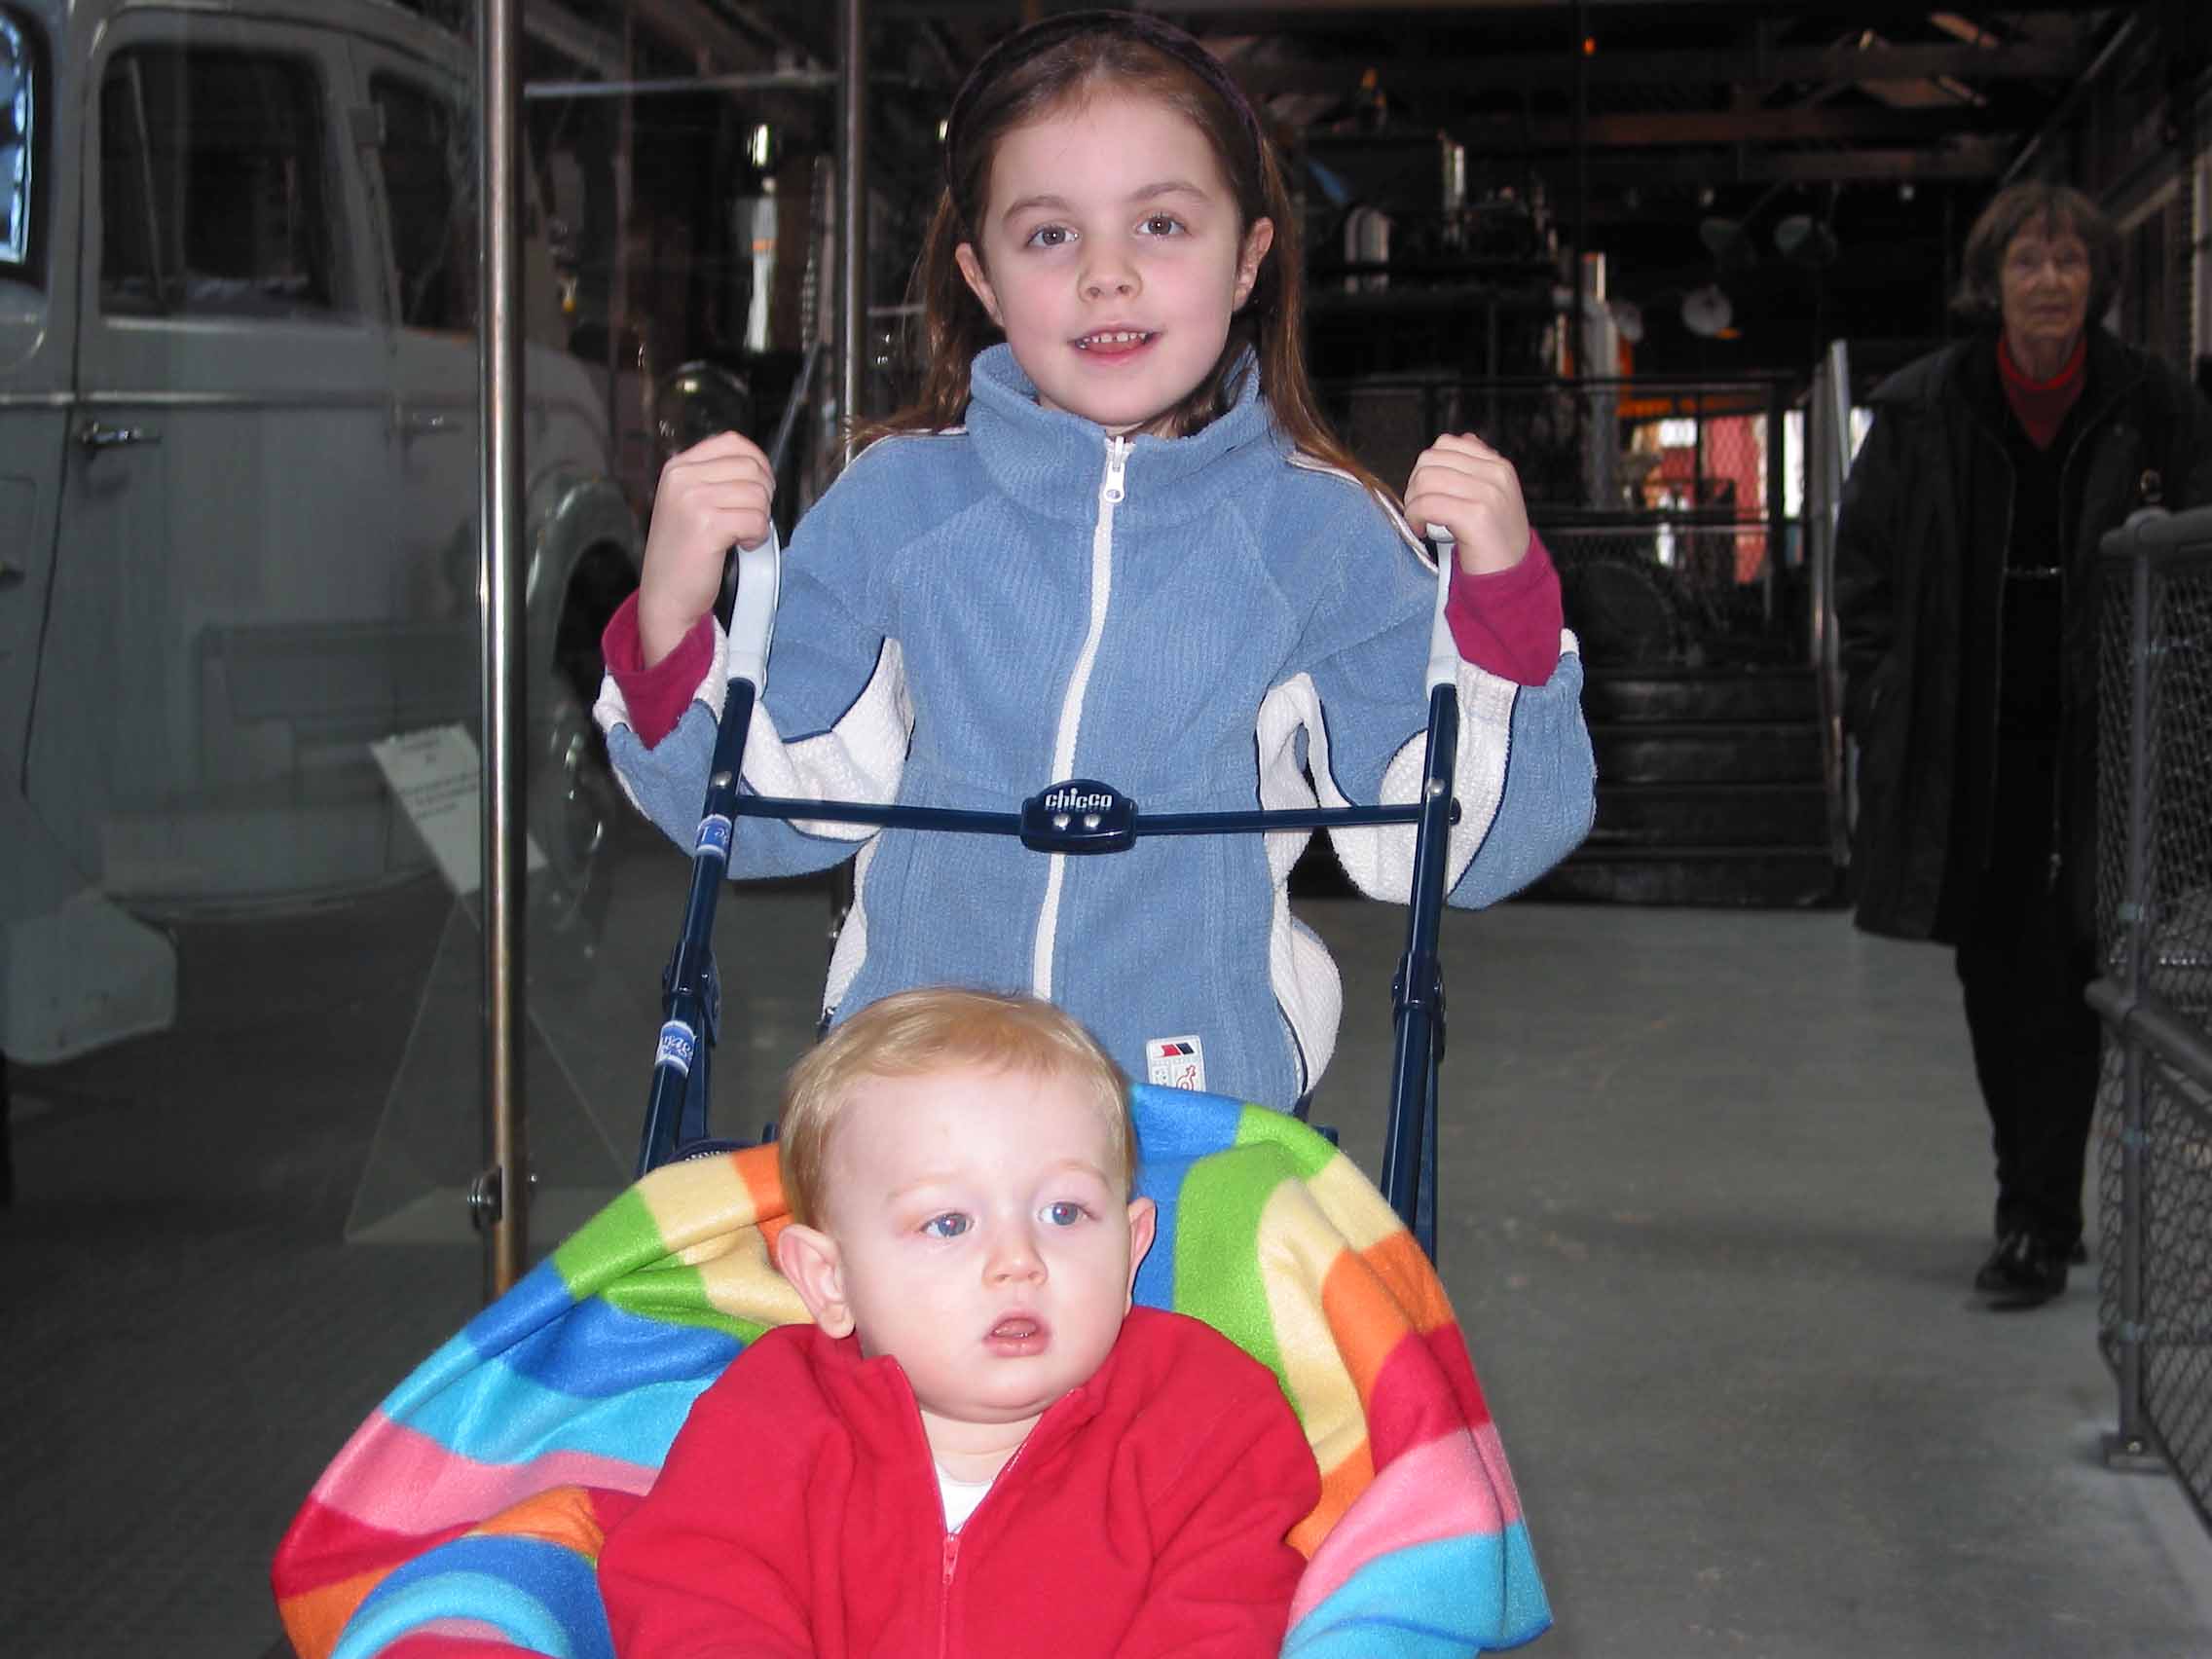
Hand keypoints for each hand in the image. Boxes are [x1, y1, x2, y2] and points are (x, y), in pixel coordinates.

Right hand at [638, 430, 774, 666]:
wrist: (666, 598)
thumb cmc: (683, 555)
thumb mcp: (690, 503)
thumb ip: (717, 479)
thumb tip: (758, 467)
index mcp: (678, 467)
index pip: (733, 442)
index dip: (757, 463)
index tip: (758, 488)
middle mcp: (682, 478)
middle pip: (752, 467)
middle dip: (762, 496)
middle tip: (750, 519)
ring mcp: (692, 499)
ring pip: (758, 494)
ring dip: (760, 519)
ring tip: (741, 536)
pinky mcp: (706, 525)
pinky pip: (756, 519)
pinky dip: (757, 536)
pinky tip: (741, 546)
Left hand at [1404, 433, 1529, 575]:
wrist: (1512, 576)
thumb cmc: (1495, 541)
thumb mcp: (1494, 496)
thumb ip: (1477, 467)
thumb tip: (1462, 440)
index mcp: (1498, 465)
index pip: (1446, 444)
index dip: (1426, 468)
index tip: (1427, 493)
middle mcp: (1496, 474)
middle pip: (1430, 460)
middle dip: (1414, 486)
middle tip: (1419, 510)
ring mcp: (1488, 493)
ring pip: (1425, 480)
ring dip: (1413, 503)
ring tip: (1420, 521)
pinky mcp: (1476, 516)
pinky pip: (1428, 504)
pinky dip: (1415, 518)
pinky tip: (1422, 531)